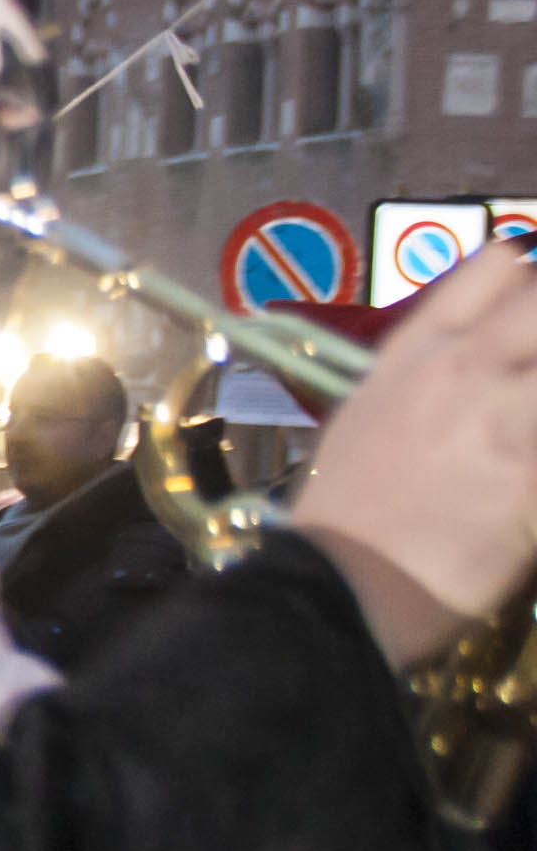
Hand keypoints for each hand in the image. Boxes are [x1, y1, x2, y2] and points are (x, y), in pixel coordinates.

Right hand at [297, 246, 536, 662]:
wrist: (333, 585)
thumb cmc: (346, 511)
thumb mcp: (370, 417)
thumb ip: (429, 379)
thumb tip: (489, 368)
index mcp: (416, 351)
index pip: (499, 265)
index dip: (536, 277)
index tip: (536, 307)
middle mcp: (464, 370)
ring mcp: (504, 421)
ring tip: (533, 429)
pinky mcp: (533, 478)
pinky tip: (534, 475)